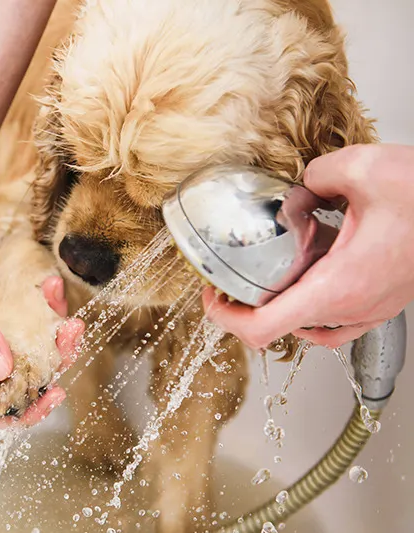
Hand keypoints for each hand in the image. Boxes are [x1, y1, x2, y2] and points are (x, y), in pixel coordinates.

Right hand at [0, 276, 85, 428]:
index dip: (18, 410)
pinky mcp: (6, 303)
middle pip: (12, 379)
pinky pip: (34, 318)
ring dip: (56, 340)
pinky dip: (50, 308)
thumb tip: (2, 371)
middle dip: (47, 369)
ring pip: (29, 350)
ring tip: (72, 323)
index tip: (52, 397)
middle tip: (70, 346)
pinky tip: (52, 288)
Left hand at [203, 144, 413, 348]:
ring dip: (281, 306)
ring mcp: (370, 310)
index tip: (212, 298)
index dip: (226, 319)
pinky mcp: (382, 302)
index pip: (264, 329)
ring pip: (310, 328)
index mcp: (338, 286)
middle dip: (248, 306)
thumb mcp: (361, 168)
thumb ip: (315, 175)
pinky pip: (336, 318)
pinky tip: (310, 270)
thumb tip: (303, 185)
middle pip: (281, 329)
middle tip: (232, 280)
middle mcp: (353, 308)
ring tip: (266, 276)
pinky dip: (311, 303)